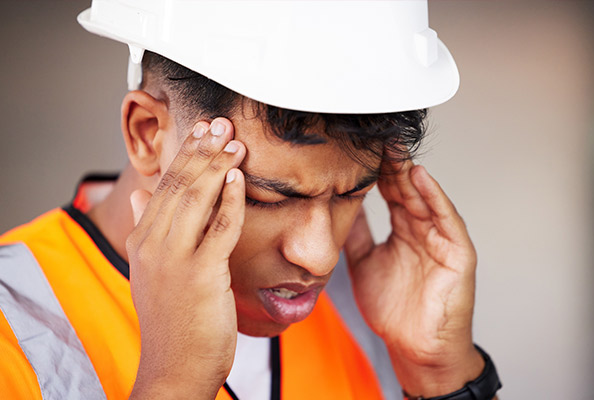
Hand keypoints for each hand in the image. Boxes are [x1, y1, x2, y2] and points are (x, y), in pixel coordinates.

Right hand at [126, 119, 245, 398]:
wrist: (174, 367)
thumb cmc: (172, 320)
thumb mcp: (150, 271)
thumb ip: (147, 228)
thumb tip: (141, 196)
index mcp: (143, 239)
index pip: (165, 185)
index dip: (186, 154)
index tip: (203, 130)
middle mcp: (154, 243)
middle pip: (181, 184)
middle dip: (203, 150)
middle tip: (222, 123)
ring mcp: (175, 258)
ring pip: (197, 198)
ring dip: (218, 165)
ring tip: (235, 141)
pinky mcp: (201, 274)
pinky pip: (219, 227)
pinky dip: (230, 199)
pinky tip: (239, 177)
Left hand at [344, 158, 483, 396]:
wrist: (414, 348)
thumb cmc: (393, 310)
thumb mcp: (364, 263)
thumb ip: (356, 235)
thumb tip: (338, 208)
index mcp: (403, 230)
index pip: (389, 192)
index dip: (375, 170)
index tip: (357, 147)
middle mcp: (422, 229)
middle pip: (405, 188)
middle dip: (391, 162)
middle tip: (375, 135)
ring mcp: (441, 239)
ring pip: (424, 198)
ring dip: (409, 171)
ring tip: (394, 147)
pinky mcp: (457, 253)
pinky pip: (447, 220)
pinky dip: (434, 198)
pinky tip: (419, 177)